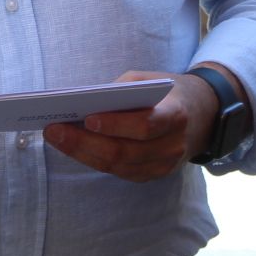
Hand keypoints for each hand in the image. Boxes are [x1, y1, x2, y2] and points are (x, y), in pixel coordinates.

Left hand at [44, 70, 220, 182]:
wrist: (201, 115)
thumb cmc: (167, 93)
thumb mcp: (148, 80)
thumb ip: (122, 90)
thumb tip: (84, 104)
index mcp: (176, 115)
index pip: (145, 125)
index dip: (116, 124)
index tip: (88, 118)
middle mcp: (172, 145)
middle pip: (125, 151)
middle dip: (84, 142)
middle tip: (54, 129)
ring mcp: (164, 165)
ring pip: (118, 166)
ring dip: (82, 153)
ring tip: (56, 137)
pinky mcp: (153, 175)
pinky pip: (119, 172)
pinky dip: (93, 160)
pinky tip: (73, 147)